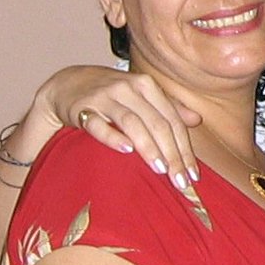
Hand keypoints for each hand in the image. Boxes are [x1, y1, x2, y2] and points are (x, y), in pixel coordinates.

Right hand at [37, 67, 201, 189]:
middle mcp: (128, 89)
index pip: (172, 120)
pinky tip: (126, 150)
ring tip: (161, 170)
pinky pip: (98, 124)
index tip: (193, 174)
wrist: (67, 84)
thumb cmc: (112, 94)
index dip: (185, 148)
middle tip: (180, 181)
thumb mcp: (141, 95)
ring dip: (148, 147)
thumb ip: (168, 108)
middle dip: (172, 154)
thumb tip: (197, 120)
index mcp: (147, 86)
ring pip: (132, 123)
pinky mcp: (82, 108)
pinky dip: (113, 136)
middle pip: (157, 124)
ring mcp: (104, 98)